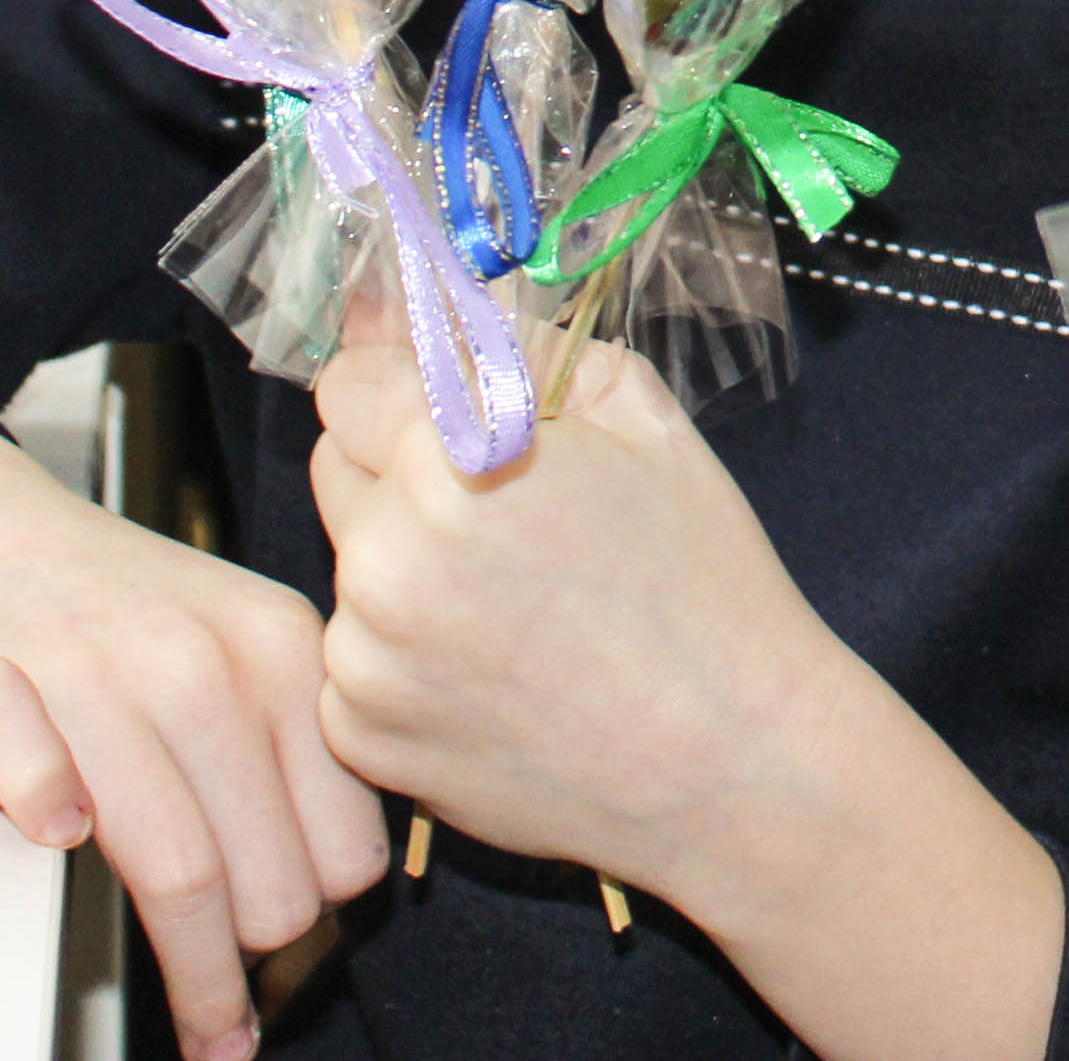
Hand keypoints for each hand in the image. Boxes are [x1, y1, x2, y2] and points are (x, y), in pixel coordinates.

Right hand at [0, 419, 387, 1060]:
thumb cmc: (97, 608)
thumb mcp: (232, 645)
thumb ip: (290, 746)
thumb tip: (340, 886)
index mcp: (278, 651)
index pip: (343, 842)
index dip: (324, 914)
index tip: (302, 961)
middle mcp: (196, 661)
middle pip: (265, 875)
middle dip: (258, 964)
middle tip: (239, 1008)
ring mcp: (87, 673)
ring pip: (174, 865)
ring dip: (186, 972)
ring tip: (202, 1026)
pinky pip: (39, 796)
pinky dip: (53, 832)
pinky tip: (64, 850)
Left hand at [307, 293, 826, 901]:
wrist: (732, 761)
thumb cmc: (705, 582)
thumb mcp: (642, 418)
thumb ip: (525, 346)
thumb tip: (438, 305)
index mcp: (451, 461)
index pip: (348, 381)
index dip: (401, 384)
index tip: (442, 402)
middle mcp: (385, 558)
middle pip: (336, 465)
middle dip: (398, 467)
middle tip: (500, 508)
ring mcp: (364, 658)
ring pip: (349, 565)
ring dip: (402, 564)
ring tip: (514, 603)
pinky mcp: (361, 736)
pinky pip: (353, 659)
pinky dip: (404, 655)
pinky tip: (497, 671)